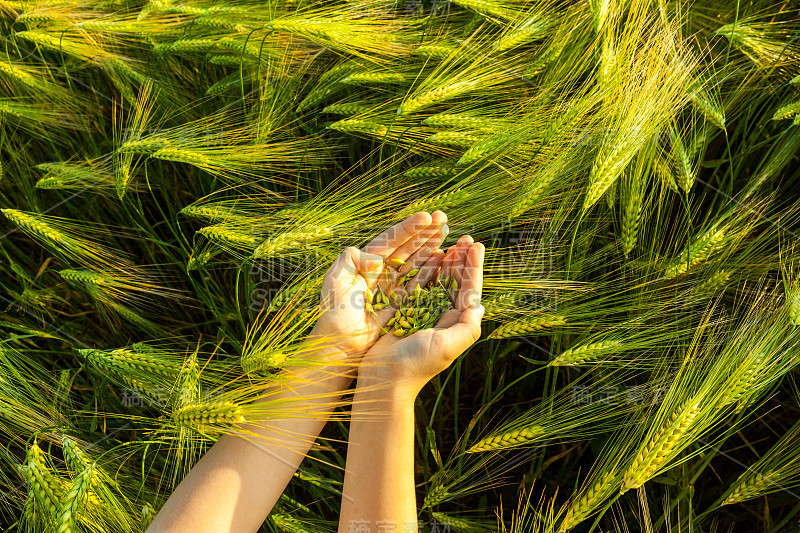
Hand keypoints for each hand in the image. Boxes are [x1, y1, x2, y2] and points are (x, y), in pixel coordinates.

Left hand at [310, 211, 448, 360]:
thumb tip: (376, 257)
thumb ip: (351, 259)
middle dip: (424, 232)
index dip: (408, 228)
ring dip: (431, 245)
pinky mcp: (402, 302)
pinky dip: (432, 269)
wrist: (342, 344)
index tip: (425, 217)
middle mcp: (381, 271)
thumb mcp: (336, 280)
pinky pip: (420, 282)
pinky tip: (443, 257)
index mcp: (365, 262)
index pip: (391, 240)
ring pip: (416, 261)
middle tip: (442, 217)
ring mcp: (393, 286)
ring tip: (446, 231)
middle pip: (407, 247)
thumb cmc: (336, 312)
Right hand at [358, 235, 484, 398]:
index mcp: (456, 324)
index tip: (477, 246)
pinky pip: (418, 285)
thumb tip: (480, 303)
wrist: (385, 378)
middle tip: (466, 239)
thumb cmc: (418, 363)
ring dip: (446, 262)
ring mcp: (424, 313)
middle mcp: (443, 317)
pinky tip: (428, 256)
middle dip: (462, 260)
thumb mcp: (449, 345)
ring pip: (439, 281)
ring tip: (451, 243)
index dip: (474, 267)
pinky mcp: (406, 311)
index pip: (469, 290)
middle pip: (456, 282)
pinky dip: (425, 270)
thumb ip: (468, 326)